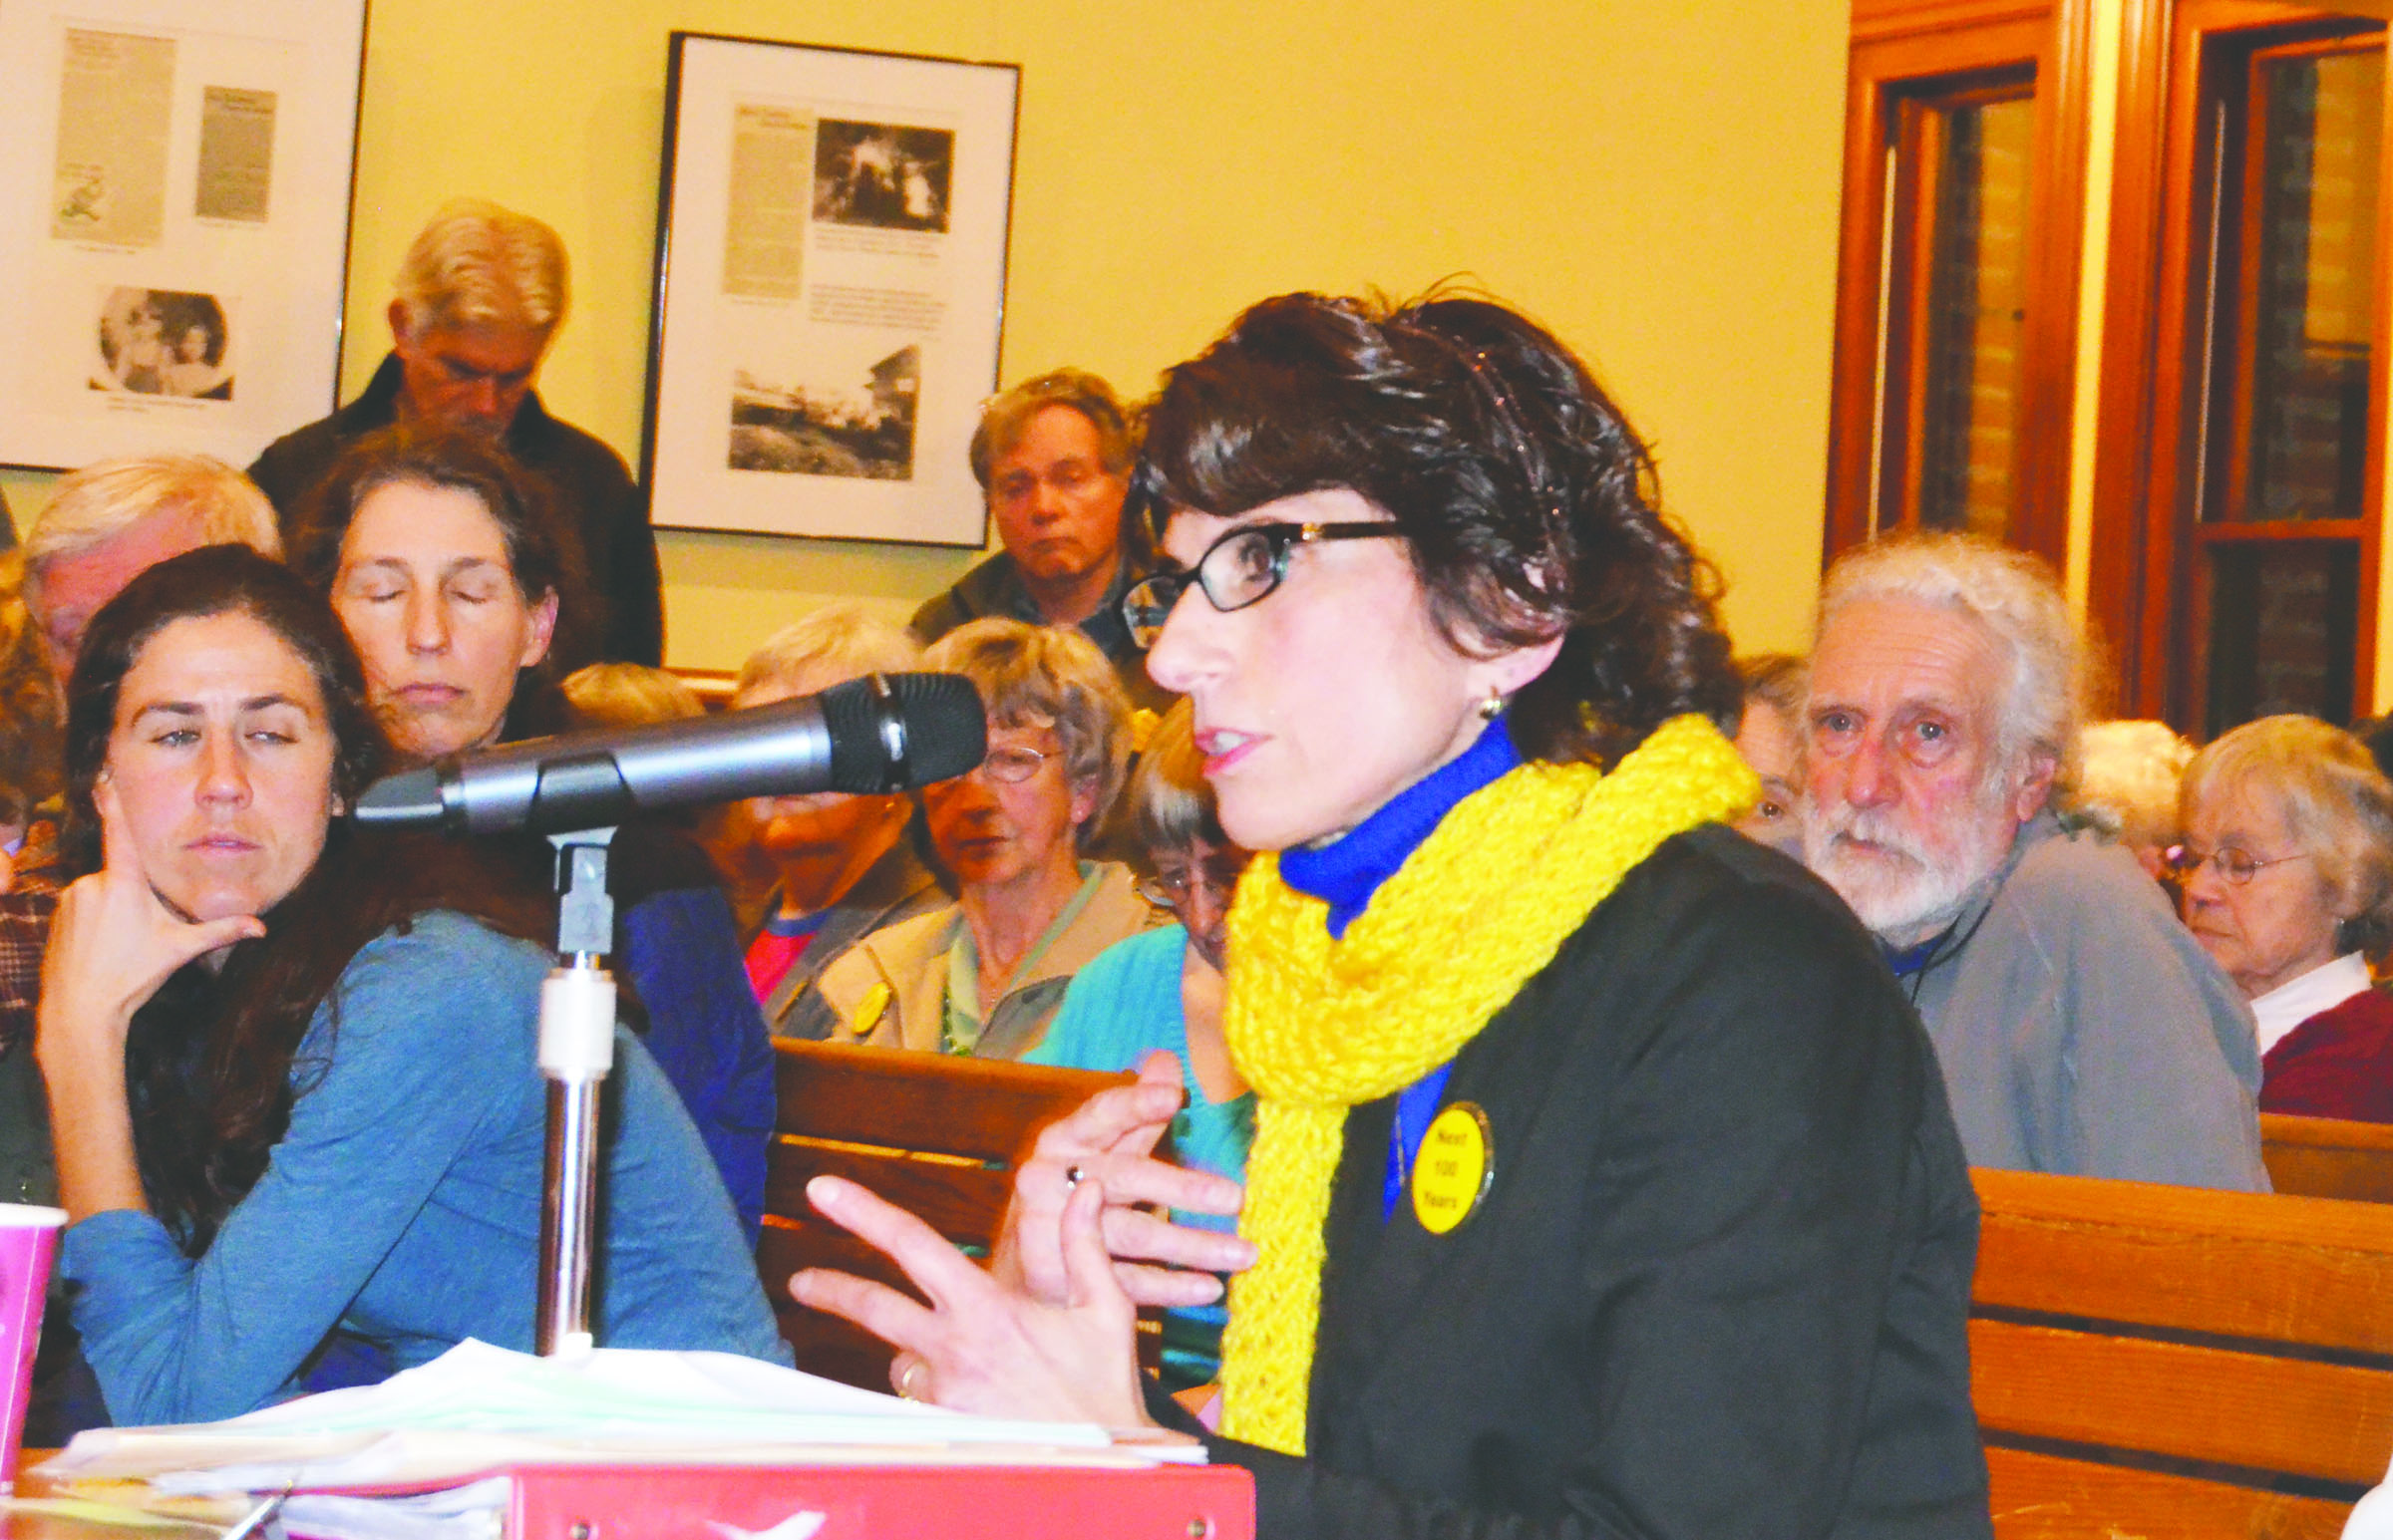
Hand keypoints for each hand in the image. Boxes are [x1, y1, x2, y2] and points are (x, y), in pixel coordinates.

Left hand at [37, 778, 262, 1076]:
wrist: (79, 1008)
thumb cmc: (130, 976)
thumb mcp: (180, 950)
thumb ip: (220, 932)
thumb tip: (261, 929)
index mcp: (124, 885)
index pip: (120, 833)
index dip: (115, 803)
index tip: (107, 776)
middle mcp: (93, 884)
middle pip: (124, 876)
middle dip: (136, 896)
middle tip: (141, 932)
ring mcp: (71, 898)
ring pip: (103, 892)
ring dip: (114, 909)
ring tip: (121, 945)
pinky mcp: (57, 915)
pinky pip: (84, 905)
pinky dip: (95, 920)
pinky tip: (103, 948)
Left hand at [790, 1173, 1152, 1427]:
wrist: (1101, 1465)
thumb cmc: (1104, 1389)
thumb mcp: (1104, 1309)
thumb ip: (1083, 1244)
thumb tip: (1081, 1187)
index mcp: (987, 1308)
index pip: (914, 1245)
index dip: (864, 1211)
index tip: (823, 1189)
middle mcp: (953, 1348)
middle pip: (872, 1307)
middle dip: (829, 1288)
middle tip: (799, 1280)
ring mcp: (941, 1393)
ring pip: (899, 1360)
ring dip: (911, 1353)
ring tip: (962, 1364)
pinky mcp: (939, 1427)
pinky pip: (918, 1399)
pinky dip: (932, 1389)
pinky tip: (972, 1399)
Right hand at [995, 1050, 1255, 1309]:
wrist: (1024, 1259)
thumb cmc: (1072, 1189)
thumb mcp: (1098, 1146)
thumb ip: (1136, 1110)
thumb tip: (1167, 1059)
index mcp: (1063, 1138)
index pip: (1103, 1114)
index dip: (1137, 1103)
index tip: (1173, 1097)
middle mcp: (1049, 1178)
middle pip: (1124, 1178)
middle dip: (1183, 1186)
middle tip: (1236, 1197)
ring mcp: (1053, 1230)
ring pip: (1134, 1233)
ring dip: (1193, 1246)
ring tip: (1245, 1253)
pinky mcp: (1062, 1275)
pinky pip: (1126, 1281)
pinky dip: (1170, 1287)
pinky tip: (1209, 1288)